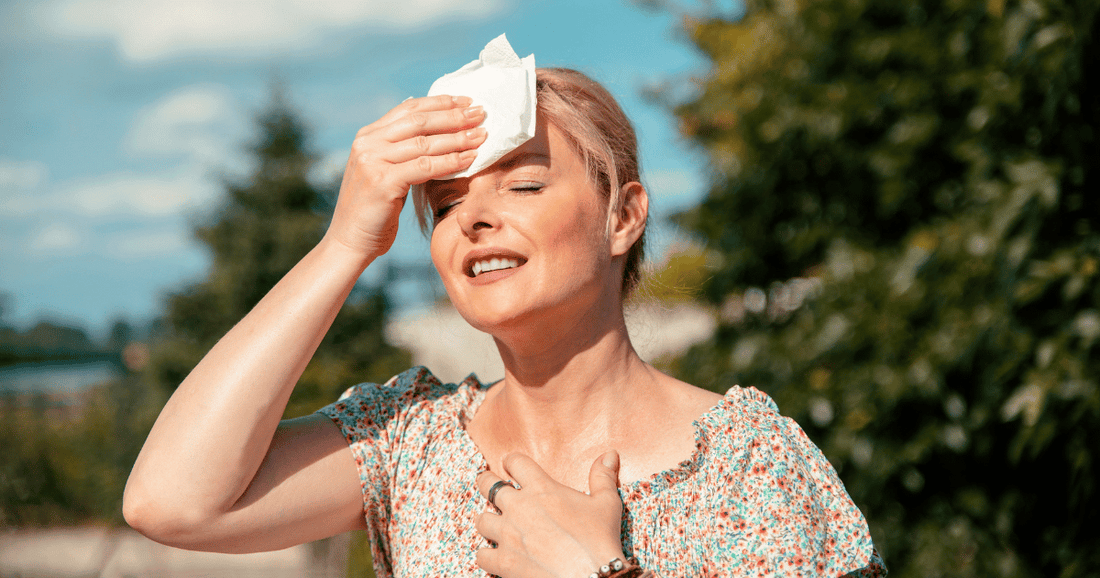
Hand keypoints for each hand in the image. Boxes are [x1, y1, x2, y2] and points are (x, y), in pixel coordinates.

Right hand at [325, 95, 486, 260]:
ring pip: (424, 143)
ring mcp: (372, 161)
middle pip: (419, 122)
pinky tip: (470, 159)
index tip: (466, 101)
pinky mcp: (382, 182)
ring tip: (481, 136)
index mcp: (368, 136)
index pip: (409, 109)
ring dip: (457, 138)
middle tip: (480, 114)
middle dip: (453, 116)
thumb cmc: (374, 210)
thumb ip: (400, 151)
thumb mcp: (384, 172)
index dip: (440, 103)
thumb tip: (434, 130)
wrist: (349, 242)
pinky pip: (425, 167)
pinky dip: (451, 161)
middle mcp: (367, 143)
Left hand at [476, 451, 626, 577]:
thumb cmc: (600, 540)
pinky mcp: (503, 561)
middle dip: (486, 482)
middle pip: (487, 485)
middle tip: (488, 484)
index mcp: (541, 488)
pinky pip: (481, 555)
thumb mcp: (606, 504)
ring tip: (493, 524)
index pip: (515, 462)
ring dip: (487, 521)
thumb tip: (610, 454)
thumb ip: (603, 477)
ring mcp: (507, 534)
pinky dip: (486, 555)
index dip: (511, 461)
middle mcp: (518, 507)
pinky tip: (494, 556)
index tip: (510, 464)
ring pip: (481, 520)